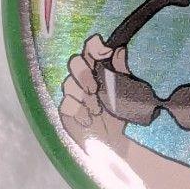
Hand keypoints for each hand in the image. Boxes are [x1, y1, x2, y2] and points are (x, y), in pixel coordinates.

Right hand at [59, 34, 130, 150]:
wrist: (114, 141)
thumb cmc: (118, 113)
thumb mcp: (124, 92)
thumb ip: (121, 72)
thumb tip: (120, 50)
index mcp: (97, 69)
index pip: (90, 49)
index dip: (94, 47)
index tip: (105, 54)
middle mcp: (82, 78)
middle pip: (74, 62)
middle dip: (84, 74)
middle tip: (95, 89)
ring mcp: (72, 94)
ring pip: (68, 84)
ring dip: (85, 98)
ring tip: (97, 111)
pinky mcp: (66, 110)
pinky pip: (66, 104)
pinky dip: (78, 112)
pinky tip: (88, 120)